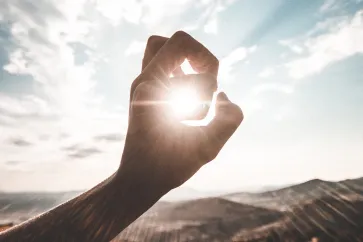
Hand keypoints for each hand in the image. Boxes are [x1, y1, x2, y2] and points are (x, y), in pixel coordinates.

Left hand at [118, 31, 242, 193]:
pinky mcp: (146, 94)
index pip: (181, 44)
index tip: (210, 94)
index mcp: (150, 88)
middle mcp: (142, 81)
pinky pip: (163, 66)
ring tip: (197, 92)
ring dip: (189, 64)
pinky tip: (190, 98)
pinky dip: (181, 73)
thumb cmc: (168, 167)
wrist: (137, 180)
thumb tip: (223, 95)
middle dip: (200, 57)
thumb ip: (229, 118)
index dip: (206, 61)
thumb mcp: (207, 148)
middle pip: (172, 41)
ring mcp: (142, 86)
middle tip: (207, 85)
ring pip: (163, 50)